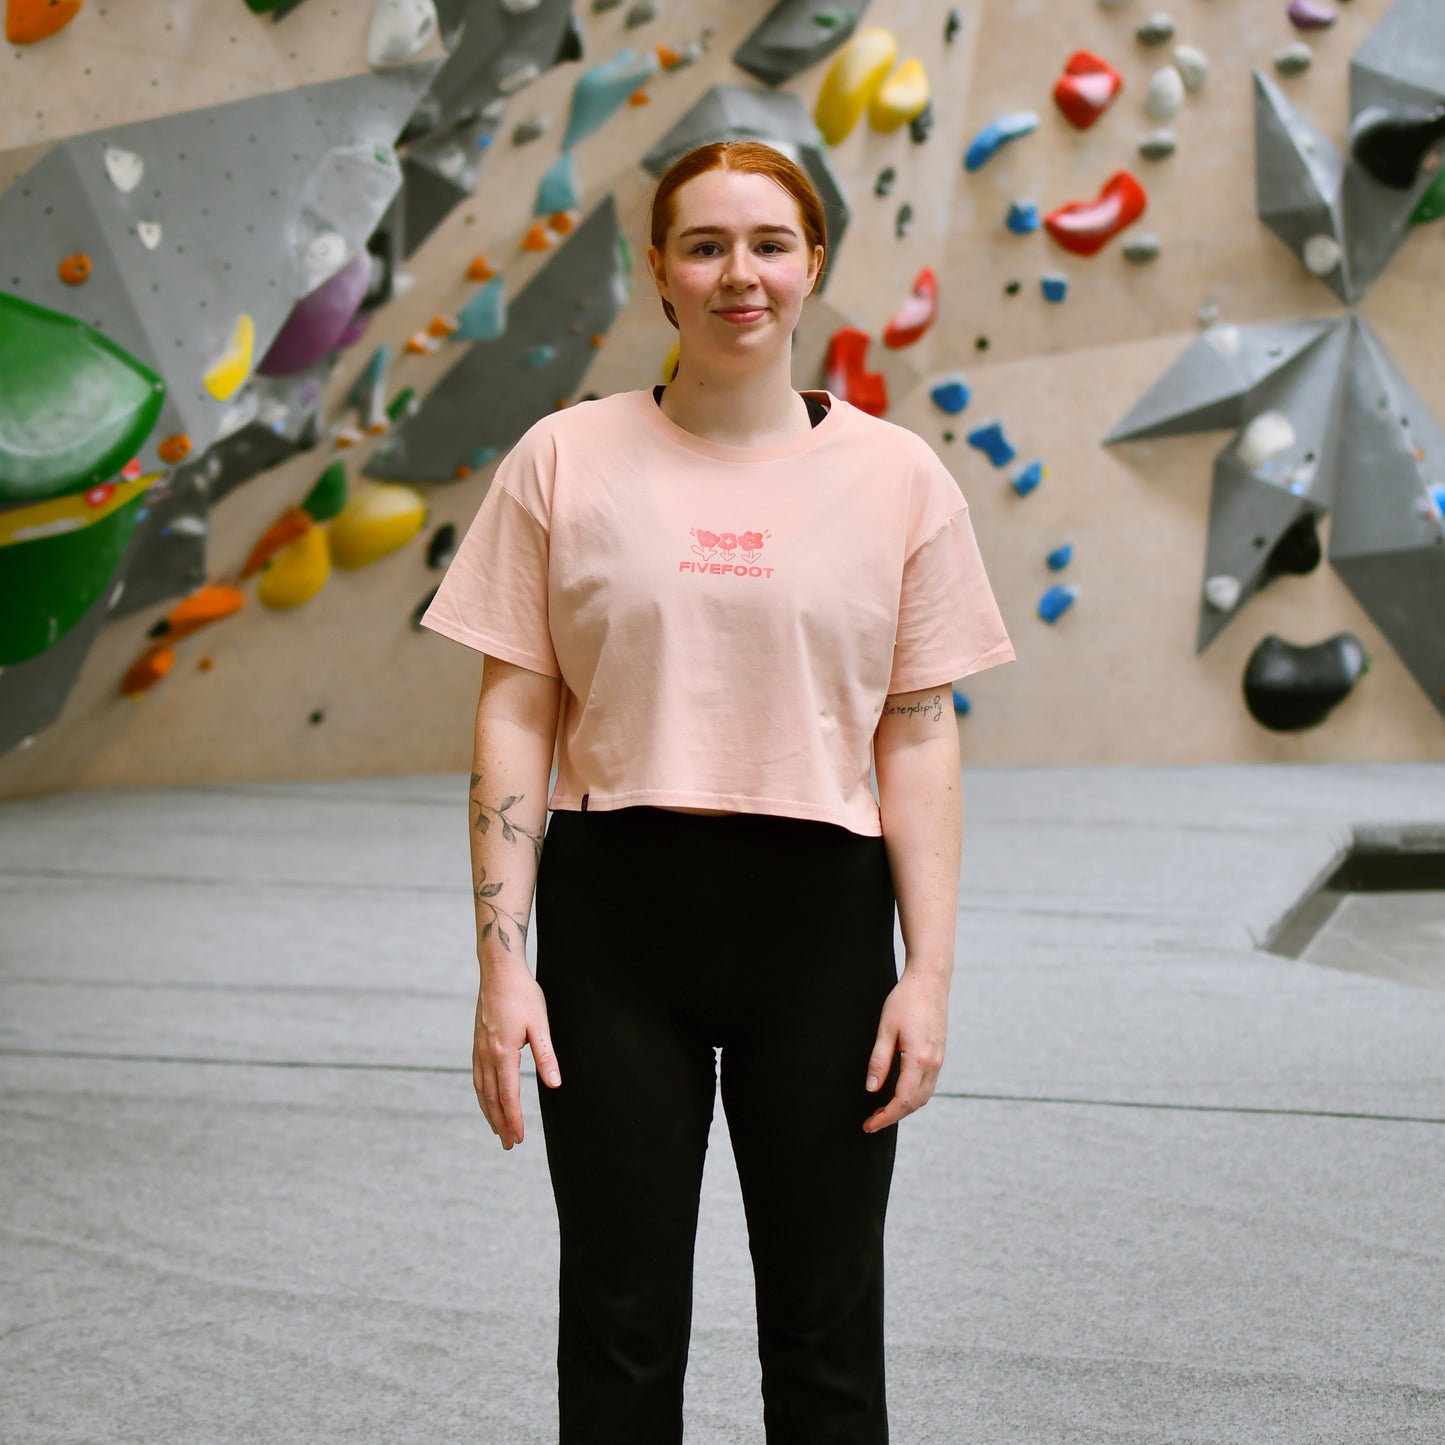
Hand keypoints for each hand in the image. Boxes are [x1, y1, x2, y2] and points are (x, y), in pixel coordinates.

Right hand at [473, 958, 561, 1148]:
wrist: (499, 970)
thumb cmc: (523, 994)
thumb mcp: (540, 1024)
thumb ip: (546, 1056)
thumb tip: (554, 1085)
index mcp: (503, 1052)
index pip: (508, 1095)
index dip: (514, 1119)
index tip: (518, 1139)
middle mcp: (486, 1054)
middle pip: (492, 1098)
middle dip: (500, 1123)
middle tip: (509, 1145)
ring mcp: (478, 1048)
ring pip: (481, 1089)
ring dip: (489, 1112)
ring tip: (497, 1129)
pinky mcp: (477, 1042)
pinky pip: (477, 1076)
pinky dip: (482, 1094)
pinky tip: (487, 1099)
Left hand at [862, 967, 948, 1132]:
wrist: (930, 980)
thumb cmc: (905, 1000)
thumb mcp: (885, 1029)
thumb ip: (879, 1061)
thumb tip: (872, 1089)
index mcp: (919, 1058)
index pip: (902, 1100)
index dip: (885, 1117)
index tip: (869, 1125)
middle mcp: (933, 1063)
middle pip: (915, 1103)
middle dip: (893, 1116)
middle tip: (872, 1122)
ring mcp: (939, 1059)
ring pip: (924, 1096)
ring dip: (904, 1108)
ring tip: (882, 1111)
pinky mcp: (940, 1054)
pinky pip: (929, 1084)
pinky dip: (914, 1096)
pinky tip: (899, 1093)